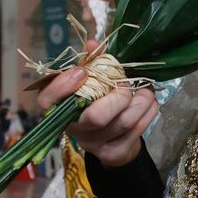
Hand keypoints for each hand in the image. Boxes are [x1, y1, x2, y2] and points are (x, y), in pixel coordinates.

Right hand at [37, 43, 154, 167]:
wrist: (109, 140)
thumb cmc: (95, 102)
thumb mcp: (89, 81)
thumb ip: (91, 62)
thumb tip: (93, 44)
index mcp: (60, 108)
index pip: (48, 100)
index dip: (64, 85)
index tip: (83, 71)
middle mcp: (74, 129)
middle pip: (96, 117)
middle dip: (119, 95)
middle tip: (125, 83)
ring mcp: (94, 144)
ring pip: (124, 122)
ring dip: (141, 101)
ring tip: (146, 89)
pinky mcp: (114, 153)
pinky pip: (137, 130)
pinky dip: (149, 111)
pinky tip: (149, 101)